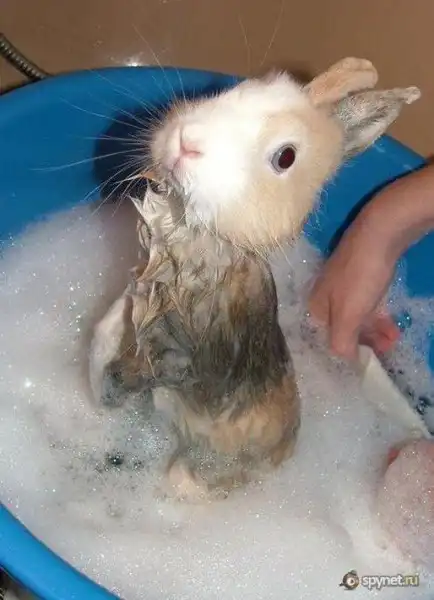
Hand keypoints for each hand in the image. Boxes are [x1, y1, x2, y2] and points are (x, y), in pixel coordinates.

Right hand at [308, 206, 399, 360]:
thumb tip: (343, 359)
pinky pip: (368, 303)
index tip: (368, 363)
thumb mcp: (348, 315)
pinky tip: (391, 324)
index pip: (326, 338)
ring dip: (375, 332)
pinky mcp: (362, 275)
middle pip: (343, 327)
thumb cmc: (360, 277)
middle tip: (386, 352)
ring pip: (358, 316)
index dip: (346, 352)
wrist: (380, 232)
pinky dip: (378, 316)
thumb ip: (341, 342)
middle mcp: (325, 296)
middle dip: (364, 342)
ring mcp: (344, 284)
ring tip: (393, 339)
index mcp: (315, 305)